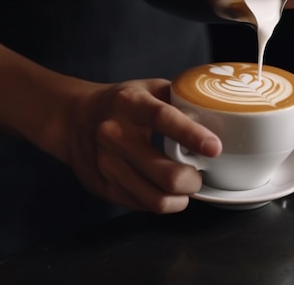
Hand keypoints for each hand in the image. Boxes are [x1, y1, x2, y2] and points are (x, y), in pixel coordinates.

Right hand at [62, 79, 221, 213]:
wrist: (73, 118)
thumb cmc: (122, 103)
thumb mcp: (149, 88)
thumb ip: (181, 99)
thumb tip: (219, 115)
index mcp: (130, 104)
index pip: (163, 119)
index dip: (192, 135)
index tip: (215, 148)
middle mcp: (113, 134)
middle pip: (166, 174)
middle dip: (194, 181)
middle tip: (199, 175)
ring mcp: (104, 163)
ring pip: (156, 199)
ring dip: (180, 198)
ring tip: (185, 187)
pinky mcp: (100, 186)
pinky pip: (142, 205)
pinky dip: (161, 202)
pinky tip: (164, 190)